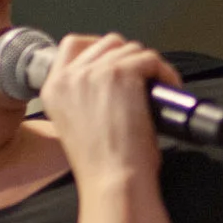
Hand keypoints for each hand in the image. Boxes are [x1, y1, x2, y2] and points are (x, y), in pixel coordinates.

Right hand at [36, 33, 179, 183]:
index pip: (74, 45)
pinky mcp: (121, 73)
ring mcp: (94, 72)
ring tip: (159, 87)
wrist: (112, 180)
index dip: (102, 50)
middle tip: (145, 80)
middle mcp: (69, 76)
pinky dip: (165, 72)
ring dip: (150, 65)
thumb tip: (113, 84)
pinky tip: (169, 89)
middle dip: (130, 58)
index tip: (120, 63)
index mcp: (53, 89)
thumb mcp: (77, 124)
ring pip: (131, 48)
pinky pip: (150, 58)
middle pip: (107, 42)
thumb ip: (84, 98)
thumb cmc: (102, 164)